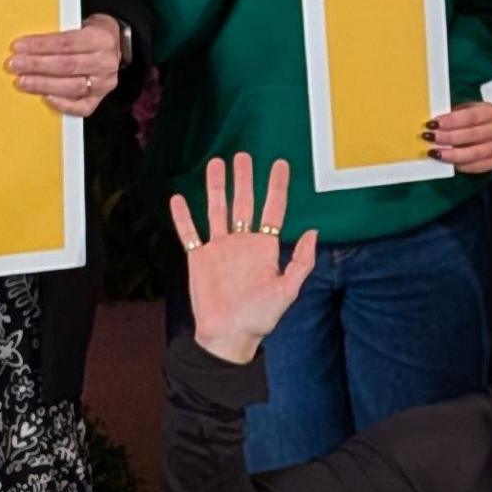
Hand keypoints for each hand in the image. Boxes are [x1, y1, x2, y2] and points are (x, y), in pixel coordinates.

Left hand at [6, 17, 126, 117]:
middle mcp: (105, 62)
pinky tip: (45, 98)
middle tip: (14, 65)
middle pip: (67, 65)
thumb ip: (59, 33)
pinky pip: (81, 107)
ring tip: (22, 81)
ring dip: (43, 84)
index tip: (19, 47)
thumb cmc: (90, 34)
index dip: (41, 45)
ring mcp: (104, 83)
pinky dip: (62, 104)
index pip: (66, 43)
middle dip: (37, 65)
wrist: (115, 46)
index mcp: (101, 39)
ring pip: (71, 87)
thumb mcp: (80, 24)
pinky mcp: (99, 99)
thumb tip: (27, 44)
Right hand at [179, 153, 315, 362]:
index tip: (280, 164)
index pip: (273, 209)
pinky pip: (189, 232)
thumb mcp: (288, 291)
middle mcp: (242, 243)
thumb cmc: (260, 318)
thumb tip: (313, 232)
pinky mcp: (199, 258)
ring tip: (215, 164)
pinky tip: (178, 198)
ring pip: (217, 209)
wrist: (228, 337)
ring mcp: (219, 248)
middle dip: (244, 179)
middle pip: (243, 202)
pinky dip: (183, 216)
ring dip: (216, 187)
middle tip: (242, 155)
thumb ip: (301, 262)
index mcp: (265, 248)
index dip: (277, 186)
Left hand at [423, 99, 491, 174]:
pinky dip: (461, 165)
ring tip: (434, 152)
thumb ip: (451, 115)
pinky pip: (477, 166)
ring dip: (452, 154)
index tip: (433, 123)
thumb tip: (432, 124)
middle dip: (449, 137)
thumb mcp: (463, 110)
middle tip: (430, 137)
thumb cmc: (470, 118)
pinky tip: (447, 162)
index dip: (452, 120)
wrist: (485, 129)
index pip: (473, 115)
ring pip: (475, 153)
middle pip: (474, 134)